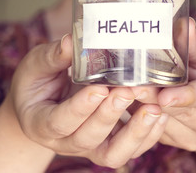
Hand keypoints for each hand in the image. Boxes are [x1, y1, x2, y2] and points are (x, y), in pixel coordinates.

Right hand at [6, 34, 168, 167]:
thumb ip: (52, 57)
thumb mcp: (36, 66)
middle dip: (110, 116)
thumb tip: (72, 42)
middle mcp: (64, 141)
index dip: (80, 108)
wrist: (41, 104)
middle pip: (88, 138)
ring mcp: (88, 146)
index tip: (99, 89)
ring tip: (152, 109)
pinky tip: (159, 116)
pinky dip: (147, 137)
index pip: (59, 122)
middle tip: (128, 91)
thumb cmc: (36, 83)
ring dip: (135, 133)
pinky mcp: (107, 144)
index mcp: (40, 123)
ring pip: (113, 154)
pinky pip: (129, 150)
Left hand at [135, 18, 195, 150]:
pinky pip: (152, 130)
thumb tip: (184, 23)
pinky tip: (122, 100)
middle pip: (179, 112)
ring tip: (119, 91)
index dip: (186, 96)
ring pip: (162, 123)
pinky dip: (137, 114)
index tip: (165, 96)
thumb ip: (195, 44)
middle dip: (152, 98)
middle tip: (130, 86)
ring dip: (140, 107)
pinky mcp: (175, 142)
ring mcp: (195, 139)